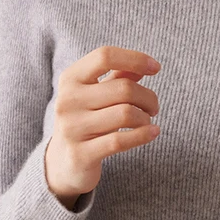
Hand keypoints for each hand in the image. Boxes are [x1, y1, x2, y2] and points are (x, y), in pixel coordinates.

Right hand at [44, 45, 160, 200]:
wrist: (63, 163)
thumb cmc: (87, 119)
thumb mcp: (97, 94)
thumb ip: (119, 77)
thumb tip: (145, 65)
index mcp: (70, 79)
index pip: (105, 56)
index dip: (135, 58)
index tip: (156, 68)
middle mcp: (67, 101)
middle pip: (124, 88)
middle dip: (148, 97)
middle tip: (153, 107)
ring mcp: (72, 128)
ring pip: (126, 113)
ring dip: (145, 117)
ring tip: (147, 121)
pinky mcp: (81, 154)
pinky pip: (120, 141)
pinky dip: (143, 135)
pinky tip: (153, 132)